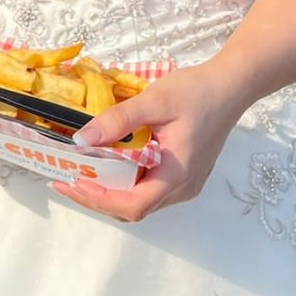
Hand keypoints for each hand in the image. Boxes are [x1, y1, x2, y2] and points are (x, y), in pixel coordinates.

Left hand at [50, 62, 247, 221]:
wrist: (230, 87)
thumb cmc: (196, 92)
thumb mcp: (154, 101)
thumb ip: (118, 121)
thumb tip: (80, 140)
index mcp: (177, 175)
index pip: (133, 205)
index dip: (98, 199)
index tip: (70, 182)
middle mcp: (183, 188)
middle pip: (134, 208)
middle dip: (96, 197)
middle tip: (65, 178)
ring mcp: (185, 184)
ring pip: (140, 200)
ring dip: (109, 191)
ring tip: (80, 172)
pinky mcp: (184, 175)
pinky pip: (148, 188)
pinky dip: (124, 182)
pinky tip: (107, 164)